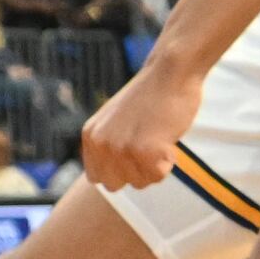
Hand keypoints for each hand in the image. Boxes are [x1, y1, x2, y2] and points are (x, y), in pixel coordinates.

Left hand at [81, 60, 205, 190]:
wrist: (169, 74)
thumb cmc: (148, 98)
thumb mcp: (113, 122)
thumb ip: (105, 146)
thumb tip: (99, 180)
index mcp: (90, 136)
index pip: (97, 178)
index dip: (120, 171)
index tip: (133, 151)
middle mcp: (100, 144)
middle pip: (117, 185)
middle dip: (136, 172)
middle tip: (148, 144)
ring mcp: (121, 148)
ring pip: (140, 182)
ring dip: (154, 165)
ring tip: (157, 136)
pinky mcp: (145, 150)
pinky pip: (159, 176)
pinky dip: (168, 162)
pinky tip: (167, 139)